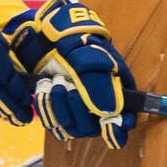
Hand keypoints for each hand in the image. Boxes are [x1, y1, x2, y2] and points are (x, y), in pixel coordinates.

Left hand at [8, 0, 136, 147]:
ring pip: (70, 129)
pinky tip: (44, 89)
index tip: (108, 124)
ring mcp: (78, 113)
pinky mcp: (58, 114)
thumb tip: (110, 113)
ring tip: (54, 82)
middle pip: (92, 128)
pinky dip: (46, 108)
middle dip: (77, 107)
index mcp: (117, 95)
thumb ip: (102, 87)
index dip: (117, 129)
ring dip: (59, 106)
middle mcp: (98, 110)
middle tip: (68, 84)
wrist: (52, 38)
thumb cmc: (80, 45)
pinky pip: (53, 124)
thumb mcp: (94, 61)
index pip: (123, 123)